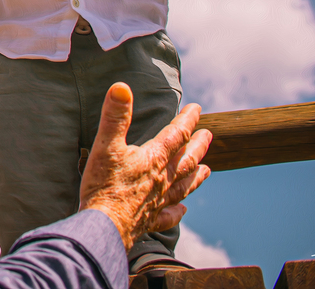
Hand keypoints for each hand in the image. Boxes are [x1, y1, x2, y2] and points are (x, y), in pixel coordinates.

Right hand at [78, 83, 211, 249]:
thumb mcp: (106, 145)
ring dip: (196, 177)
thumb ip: (115, 116)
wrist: (104, 226)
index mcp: (154, 159)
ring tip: (208, 170)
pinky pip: (169, 215)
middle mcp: (162, 179)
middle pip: (187, 160)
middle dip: (198, 146)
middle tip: (209, 135)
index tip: (197, 108)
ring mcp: (158, 201)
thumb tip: (122, 87)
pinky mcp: (150, 220)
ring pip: (184, 187)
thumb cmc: (104, 185)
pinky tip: (183, 210)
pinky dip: (177, 212)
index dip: (187, 119)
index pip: (176, 135)